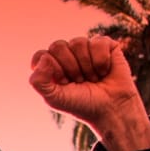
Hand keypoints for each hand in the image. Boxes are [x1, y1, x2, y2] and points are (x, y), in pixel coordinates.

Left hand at [29, 36, 149, 150]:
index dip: (52, 70)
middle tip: (79, 81)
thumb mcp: (53, 98)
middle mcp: (67, 54)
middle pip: (58, 45)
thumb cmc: (80, 104)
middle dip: (69, 67)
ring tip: (92, 78)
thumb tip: (44, 58)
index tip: (63, 84)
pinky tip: (104, 71)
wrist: (111, 109)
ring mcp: (86, 48)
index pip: (41, 55)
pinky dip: (101, 60)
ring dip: (86, 66)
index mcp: (51, 66)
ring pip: (78, 42)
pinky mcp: (105, 45)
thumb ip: (38, 81)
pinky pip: (98, 42)